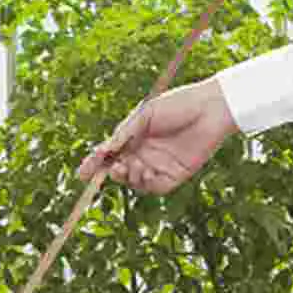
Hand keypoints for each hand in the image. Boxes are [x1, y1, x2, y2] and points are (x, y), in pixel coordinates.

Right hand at [76, 80, 238, 195]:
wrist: (211, 107)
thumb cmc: (178, 104)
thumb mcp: (146, 115)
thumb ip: (126, 133)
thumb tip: (104, 149)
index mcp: (135, 136)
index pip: (110, 154)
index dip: (95, 164)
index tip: (82, 173)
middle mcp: (145, 153)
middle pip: (119, 170)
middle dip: (110, 172)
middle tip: (110, 168)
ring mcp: (159, 165)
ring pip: (135, 181)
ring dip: (127, 178)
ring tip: (126, 168)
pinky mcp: (176, 175)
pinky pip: (156, 187)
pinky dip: (146, 184)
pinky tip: (144, 172)